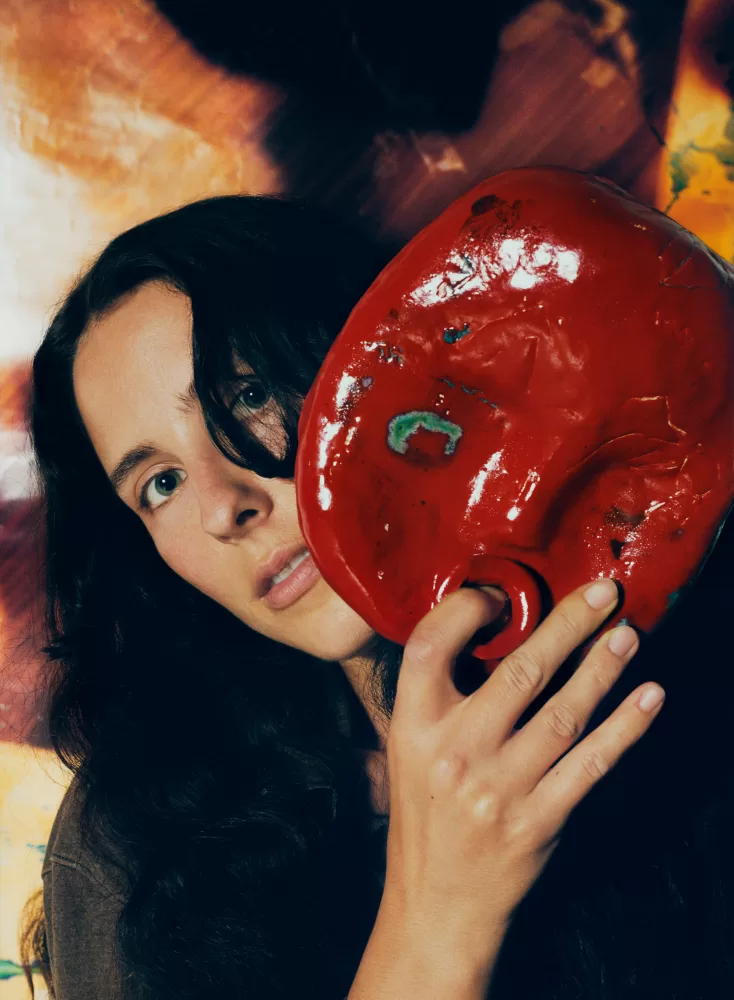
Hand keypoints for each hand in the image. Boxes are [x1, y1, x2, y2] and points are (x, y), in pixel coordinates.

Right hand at [380, 579, 662, 980]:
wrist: (437, 902)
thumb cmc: (425, 813)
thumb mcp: (409, 747)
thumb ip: (440, 696)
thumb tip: (494, 629)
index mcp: (413, 726)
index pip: (431, 645)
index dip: (468, 609)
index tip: (503, 594)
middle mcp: (456, 752)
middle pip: (520, 671)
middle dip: (569, 624)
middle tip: (604, 591)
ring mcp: (501, 789)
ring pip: (564, 713)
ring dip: (603, 669)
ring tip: (628, 634)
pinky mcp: (540, 820)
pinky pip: (592, 763)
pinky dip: (626, 727)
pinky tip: (649, 697)